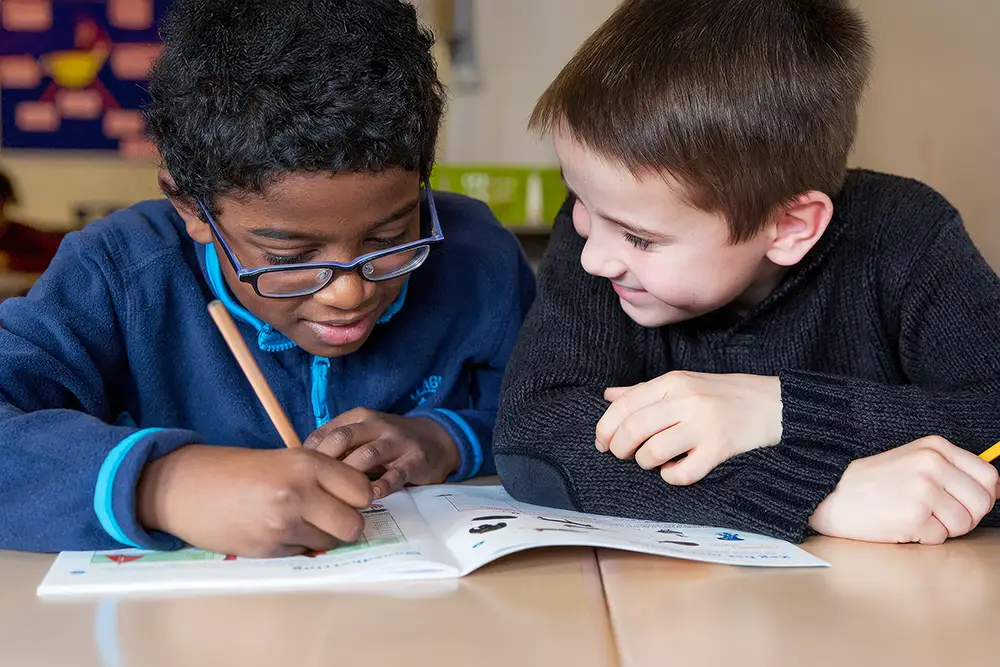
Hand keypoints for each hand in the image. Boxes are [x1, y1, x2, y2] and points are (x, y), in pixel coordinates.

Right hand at [137, 445, 372, 557]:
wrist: (186, 487)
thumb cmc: (237, 470)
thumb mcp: (285, 459)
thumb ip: (321, 476)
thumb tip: (357, 498)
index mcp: (307, 464)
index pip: (362, 491)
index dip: (359, 498)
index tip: (348, 498)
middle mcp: (299, 493)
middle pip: (354, 525)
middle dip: (347, 525)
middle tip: (332, 517)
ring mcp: (283, 524)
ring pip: (330, 543)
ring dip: (322, 537)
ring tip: (299, 522)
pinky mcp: (268, 549)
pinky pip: (302, 554)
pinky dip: (297, 546)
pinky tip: (277, 531)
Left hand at [304, 408, 460, 498]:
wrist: (436, 440)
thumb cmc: (391, 441)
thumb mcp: (366, 433)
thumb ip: (340, 444)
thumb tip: (304, 462)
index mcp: (361, 418)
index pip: (328, 431)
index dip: (311, 452)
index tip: (301, 473)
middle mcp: (377, 426)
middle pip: (343, 439)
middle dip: (324, 462)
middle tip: (312, 485)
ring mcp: (397, 442)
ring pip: (367, 455)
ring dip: (350, 476)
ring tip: (337, 495)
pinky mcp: (414, 461)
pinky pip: (396, 474)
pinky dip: (382, 486)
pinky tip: (370, 497)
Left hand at [597, 371, 781, 484]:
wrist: (776, 405)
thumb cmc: (723, 395)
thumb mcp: (683, 383)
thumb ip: (644, 391)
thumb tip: (608, 396)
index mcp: (673, 381)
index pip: (624, 405)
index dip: (605, 428)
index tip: (602, 443)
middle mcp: (686, 400)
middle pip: (633, 429)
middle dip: (620, 449)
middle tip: (623, 456)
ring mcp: (703, 425)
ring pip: (653, 452)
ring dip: (645, 463)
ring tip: (654, 461)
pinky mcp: (719, 449)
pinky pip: (682, 473)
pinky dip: (671, 477)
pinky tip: (676, 470)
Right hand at [809, 436, 999, 543]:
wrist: (830, 494)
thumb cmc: (870, 482)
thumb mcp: (912, 460)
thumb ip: (948, 469)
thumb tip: (989, 491)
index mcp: (934, 448)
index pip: (988, 476)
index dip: (984, 496)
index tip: (968, 503)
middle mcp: (932, 465)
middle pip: (982, 503)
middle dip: (967, 517)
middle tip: (941, 516)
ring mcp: (923, 490)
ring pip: (964, 524)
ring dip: (944, 529)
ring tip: (917, 518)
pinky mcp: (913, 516)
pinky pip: (939, 538)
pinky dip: (923, 538)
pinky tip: (902, 524)